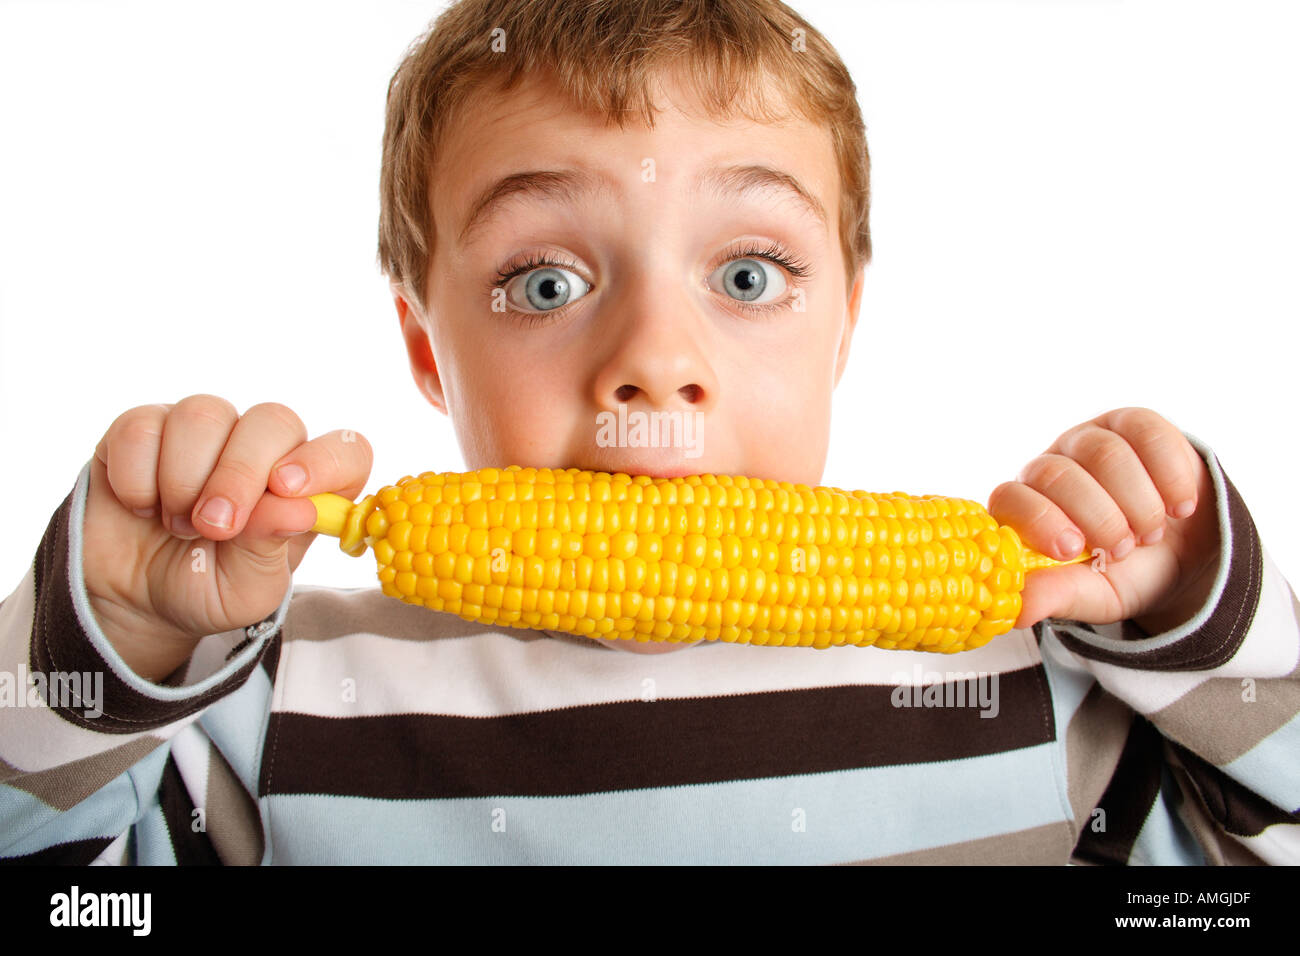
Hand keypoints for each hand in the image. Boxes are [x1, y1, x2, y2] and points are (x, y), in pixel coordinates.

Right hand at [85, 394, 371, 680]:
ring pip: (203, 415)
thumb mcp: (246, 587)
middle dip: (241, 473)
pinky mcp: (143, 428)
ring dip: (184, 479)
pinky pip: (141, 428)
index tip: (289, 489)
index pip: (346, 451)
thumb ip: (270, 549)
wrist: (135, 598)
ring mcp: (203, 431)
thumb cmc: (206, 587)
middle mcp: (261, 447)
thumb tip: (298, 509)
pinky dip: (137, 477)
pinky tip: (141, 507)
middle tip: (215, 526)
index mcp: (305, 487)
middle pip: (272, 420)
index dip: (324, 461)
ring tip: (178, 526)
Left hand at [987, 407, 1219, 634]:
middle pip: (1058, 474)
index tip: (1074, 549)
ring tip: (1152, 533)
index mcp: (1026, 508)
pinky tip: (1181, 505)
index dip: (1040, 520)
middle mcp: (1050, 467)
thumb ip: (1056, 595)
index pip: (1011, 498)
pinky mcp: (1134, 425)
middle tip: (1124, 550)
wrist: (1187, 556)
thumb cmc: (1125, 574)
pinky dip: (1170, 475)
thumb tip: (1017, 610)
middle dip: (1099, 518)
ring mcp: (1090, 440)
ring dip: (1138, 503)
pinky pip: (1148, 433)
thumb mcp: (1092, 594)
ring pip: (1105, 453)